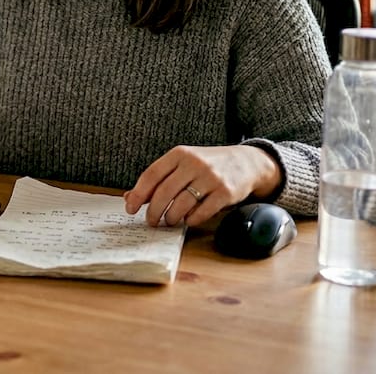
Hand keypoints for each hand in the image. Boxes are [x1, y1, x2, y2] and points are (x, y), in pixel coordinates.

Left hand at [122, 145, 281, 226]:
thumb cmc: (207, 166)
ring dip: (171, 218)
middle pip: (164, 192)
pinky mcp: (225, 192)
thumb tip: (130, 197)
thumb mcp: (182, 164)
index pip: (152, 174)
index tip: (130, 208)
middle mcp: (194, 163)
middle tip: (151, 222)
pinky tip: (188, 220)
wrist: (246, 162)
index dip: (138, 194)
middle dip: (153, 211)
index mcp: (180, 154)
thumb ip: (159, 179)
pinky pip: (201, 212)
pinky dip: (191, 220)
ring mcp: (211, 177)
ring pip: (181, 204)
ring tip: (169, 221)